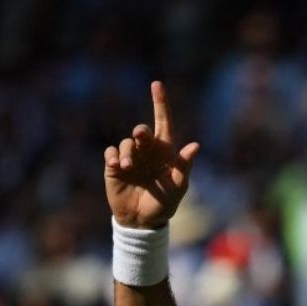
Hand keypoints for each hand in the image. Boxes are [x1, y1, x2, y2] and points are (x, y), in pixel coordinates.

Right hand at [104, 81, 199, 228]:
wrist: (141, 221)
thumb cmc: (164, 203)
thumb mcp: (177, 187)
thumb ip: (184, 167)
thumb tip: (195, 145)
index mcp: (165, 150)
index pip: (164, 122)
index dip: (161, 103)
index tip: (156, 84)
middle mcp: (147, 150)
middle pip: (143, 131)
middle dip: (141, 131)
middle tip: (140, 134)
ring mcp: (130, 157)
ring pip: (126, 142)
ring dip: (126, 151)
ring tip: (126, 165)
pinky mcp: (114, 166)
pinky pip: (111, 152)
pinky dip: (112, 155)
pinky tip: (116, 165)